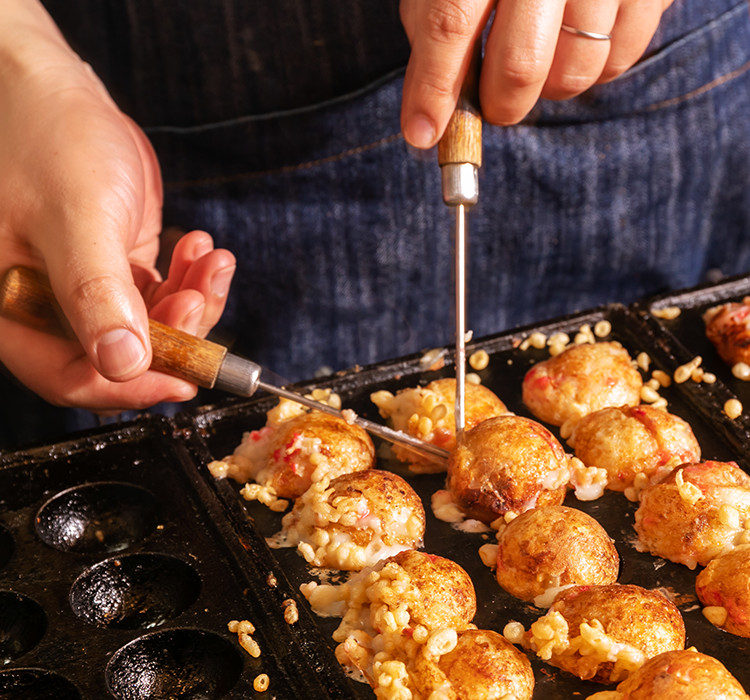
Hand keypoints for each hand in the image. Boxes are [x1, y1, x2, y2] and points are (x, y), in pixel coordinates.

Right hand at [0, 0, 235, 411]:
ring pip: (151, 328)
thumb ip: (96, 294)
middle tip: (201, 296)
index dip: (132, 386)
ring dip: (192, 302)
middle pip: (122, 358)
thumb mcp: (75, 216)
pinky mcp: (113, 268)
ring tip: (211, 262)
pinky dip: (190, 279)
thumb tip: (123, 363)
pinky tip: (202, 250)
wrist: (49, 89)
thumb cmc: (44, 138)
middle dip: (174, 334)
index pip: (72, 378)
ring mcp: (84, 289)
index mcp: (12, 309)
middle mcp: (47, 308)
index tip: (185, 376)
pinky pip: (160, 295)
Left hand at [400, 0, 674, 145]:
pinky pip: (619, 60)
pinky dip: (594, 71)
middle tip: (494, 105)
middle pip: (521, 63)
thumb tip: (427, 116)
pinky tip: (578, 43)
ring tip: (543, 60)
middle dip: (500, 105)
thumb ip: (435, 29)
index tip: (423, 132)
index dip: (434, 86)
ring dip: (549, 90)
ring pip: (574, 70)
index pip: (448, 22)